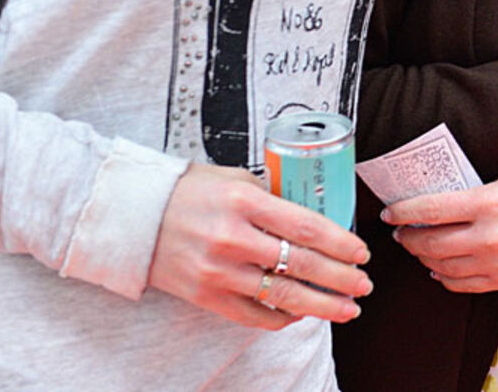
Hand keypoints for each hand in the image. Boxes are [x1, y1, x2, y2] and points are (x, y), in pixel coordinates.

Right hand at [148, 163, 370, 329]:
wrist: (132, 217)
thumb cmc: (188, 191)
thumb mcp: (235, 180)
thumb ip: (272, 197)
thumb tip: (312, 215)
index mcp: (244, 202)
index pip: (305, 227)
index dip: (340, 243)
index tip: (362, 252)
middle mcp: (232, 239)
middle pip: (300, 264)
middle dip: (340, 278)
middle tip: (365, 285)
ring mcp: (217, 272)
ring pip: (281, 296)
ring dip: (322, 305)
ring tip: (349, 309)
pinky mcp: (205, 296)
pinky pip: (252, 314)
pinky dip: (281, 317)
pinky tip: (302, 314)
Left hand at [383, 171, 497, 293]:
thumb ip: (473, 191)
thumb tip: (434, 198)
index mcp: (491, 201)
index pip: (430, 209)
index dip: (403, 212)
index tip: (391, 212)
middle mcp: (492, 236)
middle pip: (430, 243)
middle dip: (408, 237)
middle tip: (401, 230)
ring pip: (441, 267)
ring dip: (424, 257)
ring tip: (419, 246)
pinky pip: (462, 285)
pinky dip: (444, 277)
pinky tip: (440, 267)